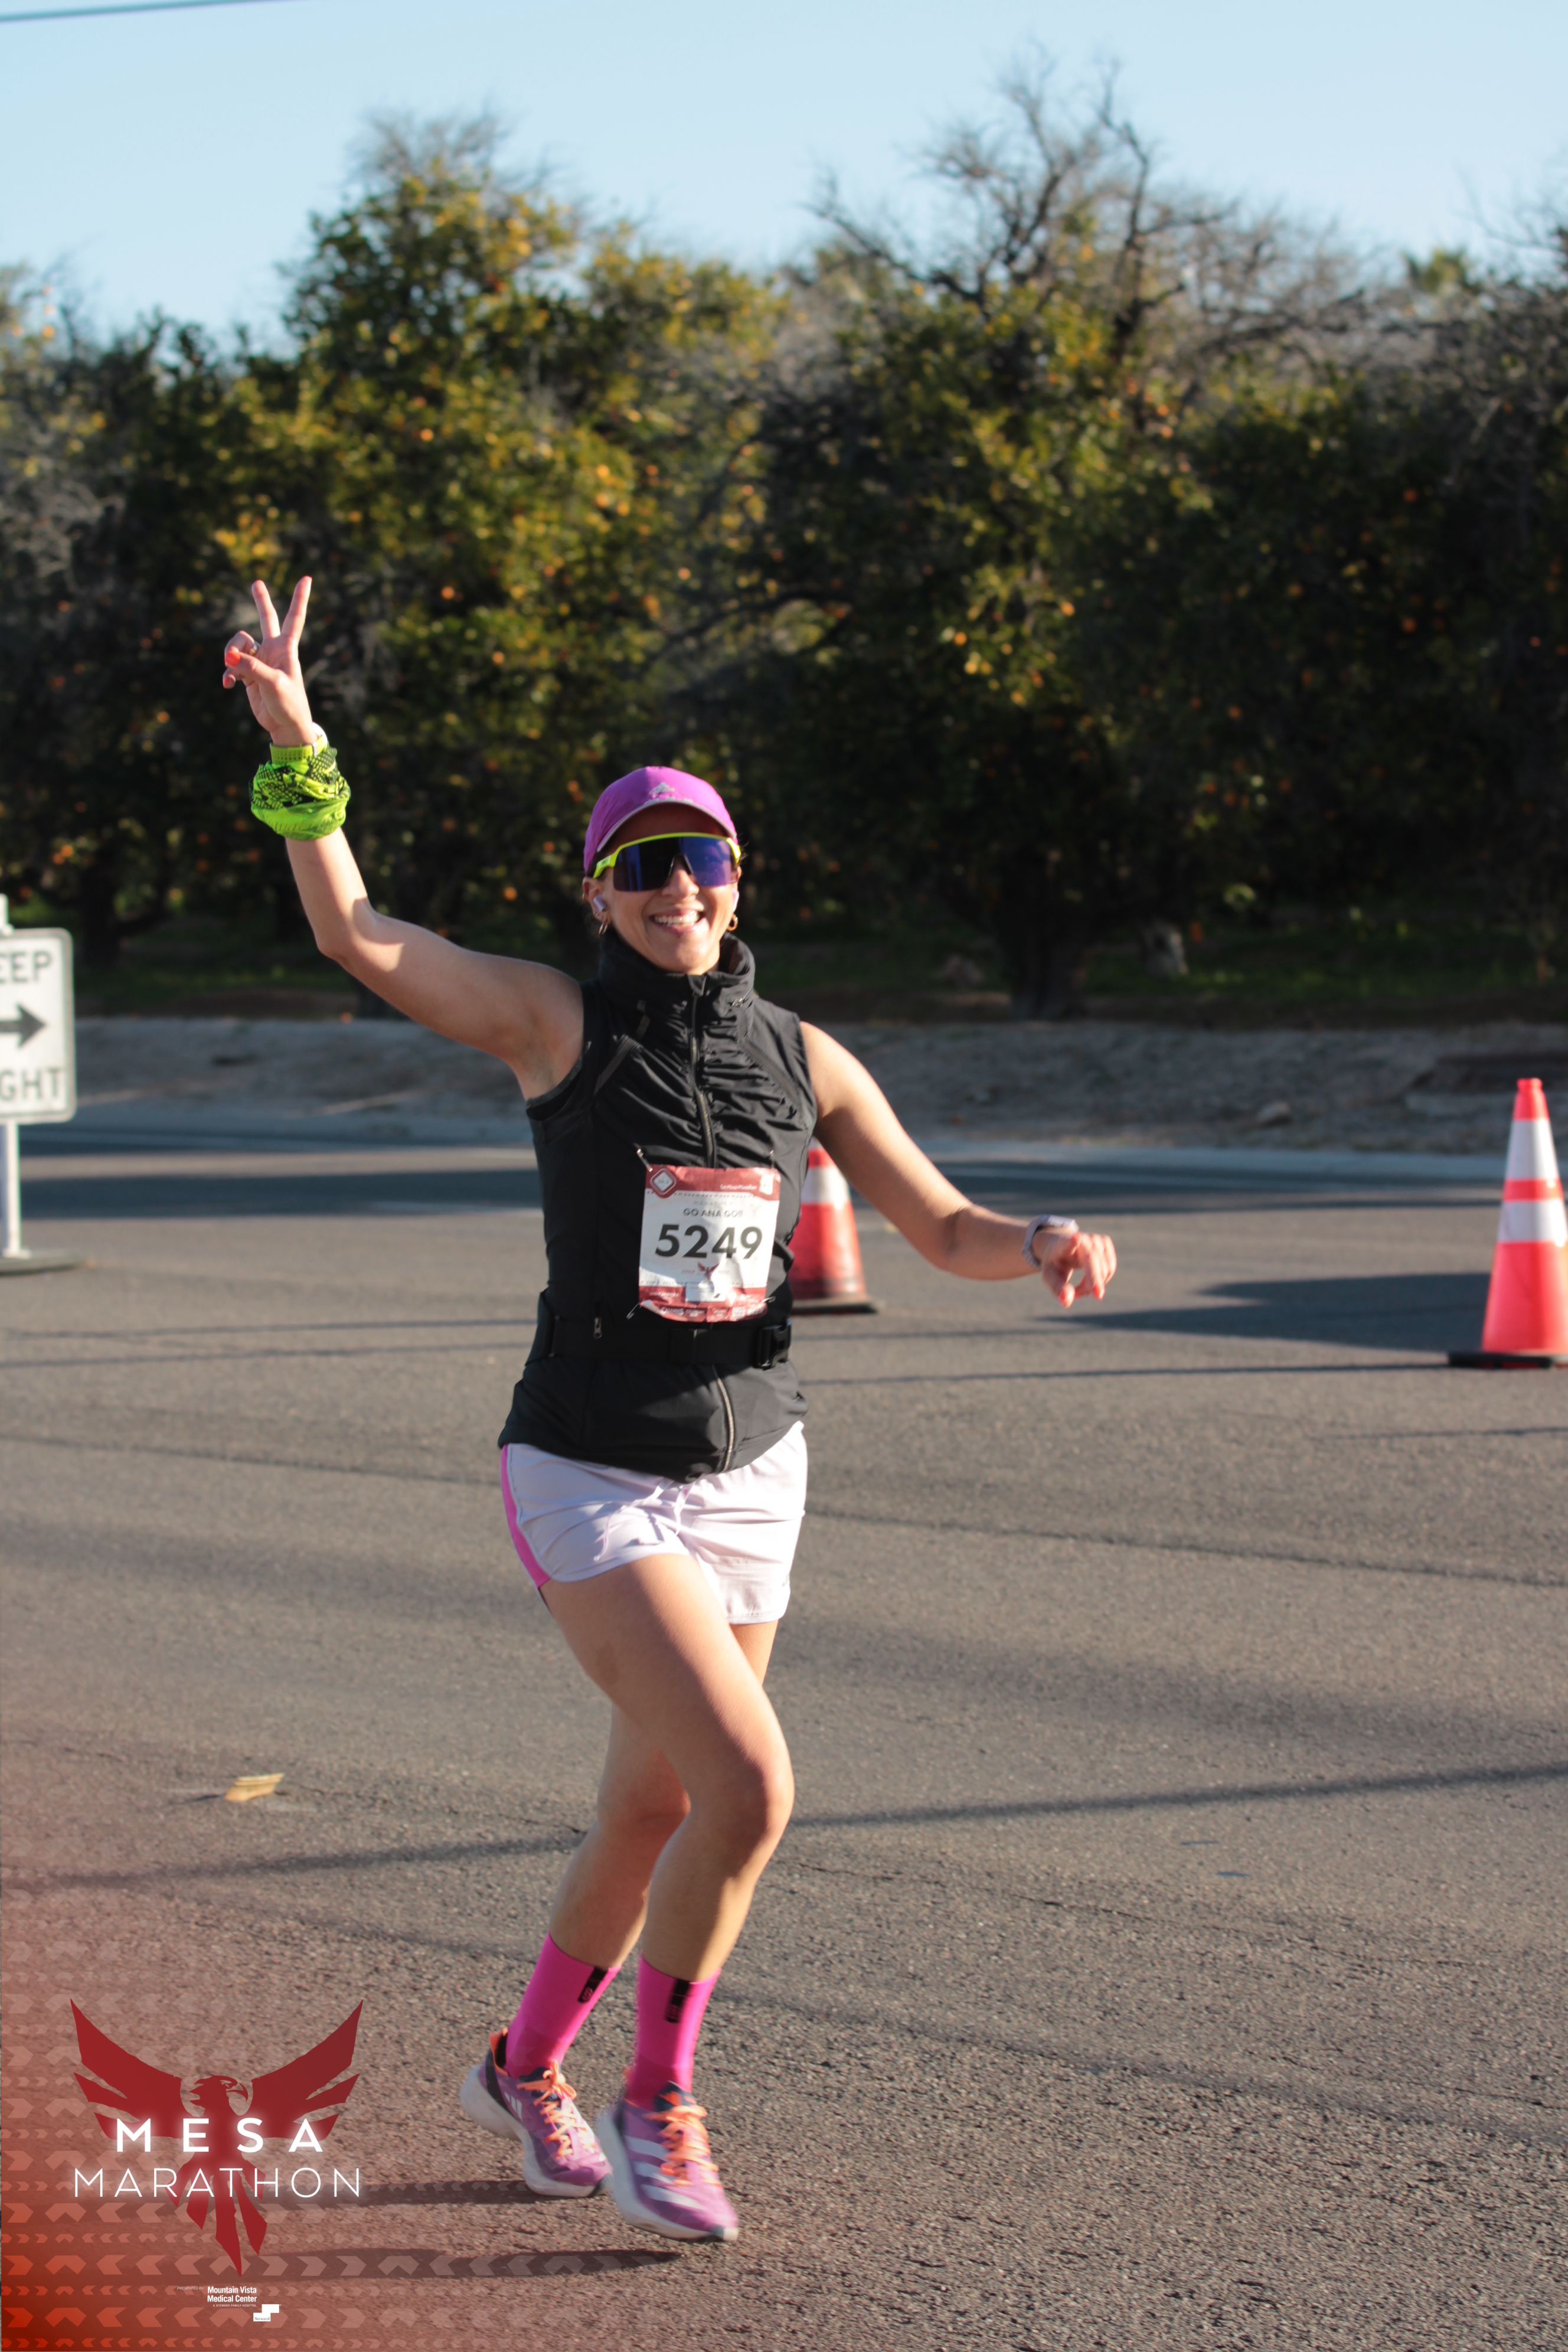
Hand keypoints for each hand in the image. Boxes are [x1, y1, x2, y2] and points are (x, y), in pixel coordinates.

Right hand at [222, 577, 315, 744]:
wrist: (285, 726)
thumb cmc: (288, 704)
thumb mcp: (271, 683)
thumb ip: (251, 667)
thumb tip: (229, 657)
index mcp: (286, 648)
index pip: (294, 618)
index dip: (299, 598)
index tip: (307, 579)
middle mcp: (273, 650)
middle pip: (266, 619)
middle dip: (261, 602)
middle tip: (256, 583)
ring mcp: (260, 661)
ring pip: (239, 644)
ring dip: (231, 653)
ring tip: (231, 668)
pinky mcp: (249, 675)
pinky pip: (232, 665)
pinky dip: (228, 673)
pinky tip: (228, 684)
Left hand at [1036, 1227, 1115, 1306]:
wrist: (1061, 1249)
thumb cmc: (1055, 1265)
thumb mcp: (1050, 1277)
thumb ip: (1057, 1288)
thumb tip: (1067, 1300)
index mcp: (1061, 1244)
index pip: (1067, 1242)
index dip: (1072, 1241)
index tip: (1075, 1238)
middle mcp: (1081, 1238)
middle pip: (1092, 1261)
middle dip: (1095, 1280)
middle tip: (1092, 1296)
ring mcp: (1095, 1238)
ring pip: (1103, 1269)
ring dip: (1093, 1285)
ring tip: (1078, 1289)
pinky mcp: (1105, 1242)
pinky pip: (1110, 1269)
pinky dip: (1102, 1281)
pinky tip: (1089, 1281)